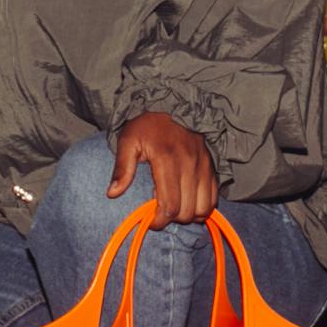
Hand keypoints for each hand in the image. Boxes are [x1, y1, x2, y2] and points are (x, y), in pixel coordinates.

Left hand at [108, 112, 217, 228]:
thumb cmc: (146, 126)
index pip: (170, 205)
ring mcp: (204, 166)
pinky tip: (188, 201)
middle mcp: (190, 163)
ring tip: (175, 208)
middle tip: (160, 213)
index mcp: (167, 159)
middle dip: (173, 219)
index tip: (150, 221)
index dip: (160, 221)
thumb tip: (113, 193)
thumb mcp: (127, 141)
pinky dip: (202, 207)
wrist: (171, 104)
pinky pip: (213, 198)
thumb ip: (122, 168)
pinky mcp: (211, 167)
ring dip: (189, 215)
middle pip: (188, 211)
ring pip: (204, 208)